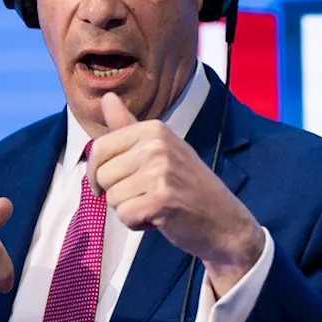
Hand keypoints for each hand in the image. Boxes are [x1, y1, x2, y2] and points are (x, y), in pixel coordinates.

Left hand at [87, 93, 264, 296]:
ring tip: (154, 204)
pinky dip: (137, 223)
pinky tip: (158, 218)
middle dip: (118, 192)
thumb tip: (106, 97)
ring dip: (129, 209)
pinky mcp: (161, 200)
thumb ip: (128, 126)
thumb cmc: (189, 185)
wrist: (224, 219)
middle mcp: (156, 146)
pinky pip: (125, 216)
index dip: (98, 172)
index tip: (111, 182)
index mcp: (153, 129)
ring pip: (112, 198)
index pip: (99, 148)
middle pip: (103, 175)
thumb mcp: (161, 148)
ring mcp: (160, 172)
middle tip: (146, 193)